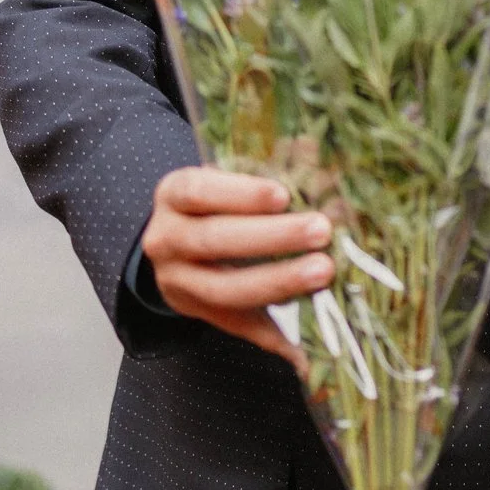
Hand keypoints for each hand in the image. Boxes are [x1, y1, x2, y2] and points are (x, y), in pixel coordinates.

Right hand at [141, 166, 332, 369]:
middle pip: (215, 240)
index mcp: (175, 195)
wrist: (176, 243)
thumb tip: (316, 151)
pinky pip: (238, 326)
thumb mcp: (230, 176)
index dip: (241, 193)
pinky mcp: (199, 314)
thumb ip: (270, 168)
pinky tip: (307, 338)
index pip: (199, 190)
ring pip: (224, 289)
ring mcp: (177, 282)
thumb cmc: (219, 200)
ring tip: (323, 273)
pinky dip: (275, 334)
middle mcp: (166, 238)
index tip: (283, 195)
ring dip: (278, 283)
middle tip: (321, 231)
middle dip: (272, 238)